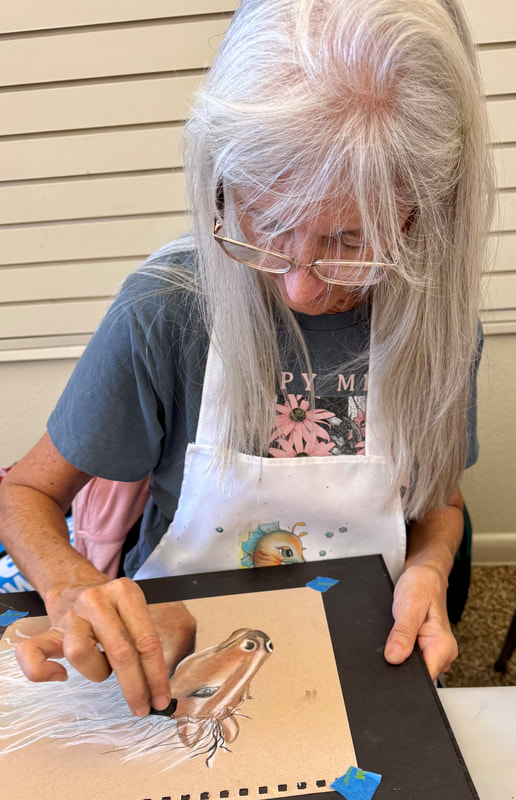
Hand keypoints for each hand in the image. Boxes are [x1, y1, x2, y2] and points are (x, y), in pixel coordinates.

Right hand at [15, 578, 195, 715]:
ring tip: (103, 668)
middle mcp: (97, 600)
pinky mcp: (48, 630)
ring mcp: (71, 615)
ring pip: (80, 654)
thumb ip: (144, 638)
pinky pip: (32, 653)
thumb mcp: (133, 609)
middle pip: (120, 651)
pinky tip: (60, 676)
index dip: (156, 675)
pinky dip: (41, 671)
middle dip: (135, 686)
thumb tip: (157, 687)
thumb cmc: (110, 607)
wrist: (74, 584)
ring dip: (98, 672)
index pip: (146, 640)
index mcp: (125, 593)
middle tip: (143, 707)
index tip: (161, 699)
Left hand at [383, 564, 457, 679]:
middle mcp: (443, 653)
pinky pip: (413, 659)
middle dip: (401, 664)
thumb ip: (402, 633)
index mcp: (442, 646)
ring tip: (398, 635)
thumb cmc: (422, 586)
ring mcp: (436, 652)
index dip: (406, 675)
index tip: (393, 662)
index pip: (425, 678)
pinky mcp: (427, 649)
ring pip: (415, 667)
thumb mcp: (409, 606)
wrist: (426, 576)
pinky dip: (402, 651)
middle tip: (393, 642)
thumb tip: (394, 657)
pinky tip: (399, 638)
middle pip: (419, 675)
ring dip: (401, 656)